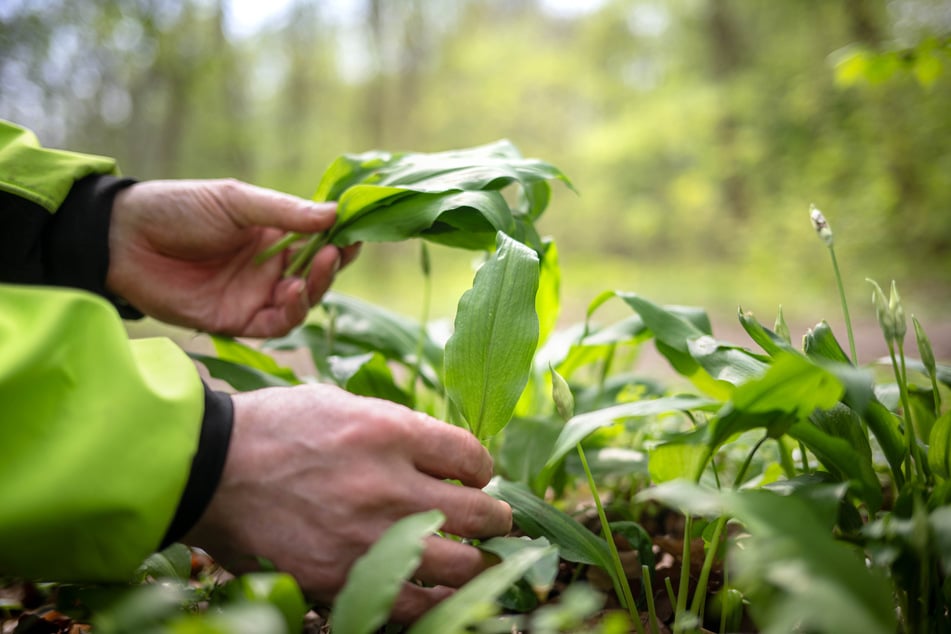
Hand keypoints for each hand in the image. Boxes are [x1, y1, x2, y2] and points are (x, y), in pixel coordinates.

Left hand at [106, 179, 358, 336]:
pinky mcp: (237, 321)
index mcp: (273, 233)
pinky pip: (276, 324)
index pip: (319, 239)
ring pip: (303, 300)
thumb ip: (285, 212)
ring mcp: (255, 295)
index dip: (341, 236)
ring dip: (317, 286)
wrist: (124, 240)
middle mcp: (270, 266)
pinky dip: (291, 312)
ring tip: (320, 265)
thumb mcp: (236, 201)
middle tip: (341, 249)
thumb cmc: (178, 208)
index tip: (357, 230)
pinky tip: (291, 292)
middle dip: (333, 262)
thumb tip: (336, 213)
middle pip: (317, 272)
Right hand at [183, 384, 512, 623]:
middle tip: (496, 521)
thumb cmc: (275, 428)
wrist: (208, 469)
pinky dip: (435, 599)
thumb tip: (443, 457)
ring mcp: (366, 537)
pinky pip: (412, 604)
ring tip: (476, 559)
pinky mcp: (340, 579)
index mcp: (389, 431)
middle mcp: (387, 485)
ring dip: (477, 562)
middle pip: (480, 513)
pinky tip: (438, 590)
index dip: (482, 469)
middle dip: (496, 518)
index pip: (473, 457)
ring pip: (460, 565)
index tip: (475, 476)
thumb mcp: (341, 404)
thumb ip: (397, 430)